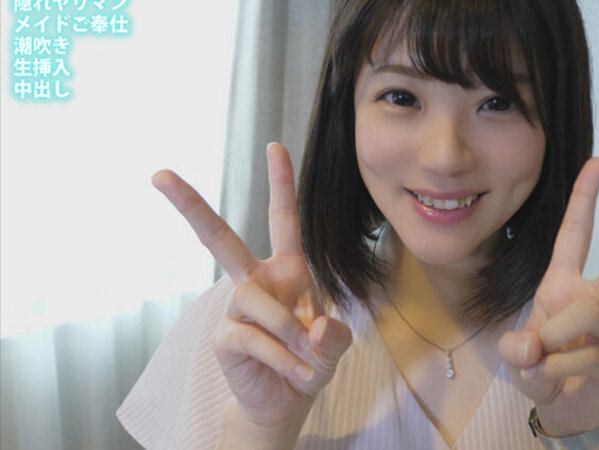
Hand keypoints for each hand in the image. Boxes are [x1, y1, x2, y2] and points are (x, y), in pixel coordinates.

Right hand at [152, 143, 351, 431]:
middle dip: (190, 205)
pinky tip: (292, 371)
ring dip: (286, 328)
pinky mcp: (223, 337)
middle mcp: (256, 281)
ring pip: (251, 297)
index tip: (274, 146)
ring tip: (305, 356)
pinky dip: (280, 356)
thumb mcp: (335, 347)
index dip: (281, 184)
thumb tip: (315, 327)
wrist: (288, 401)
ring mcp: (235, 309)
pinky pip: (250, 337)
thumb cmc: (310, 361)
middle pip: (218, 238)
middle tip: (158, 174)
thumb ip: (334, 336)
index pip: (284, 220)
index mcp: (287, 270)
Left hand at [499, 158, 598, 437]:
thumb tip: (534, 345)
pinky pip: (584, 354)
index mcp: (564, 284)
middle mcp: (593, 299)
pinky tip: (549, 381)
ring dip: (554, 336)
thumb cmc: (539, 369)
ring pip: (591, 309)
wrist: (558, 411)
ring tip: (538, 361)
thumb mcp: (515, 354)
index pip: (575, 234)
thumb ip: (518, 347)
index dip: (585, 197)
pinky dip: (552, 371)